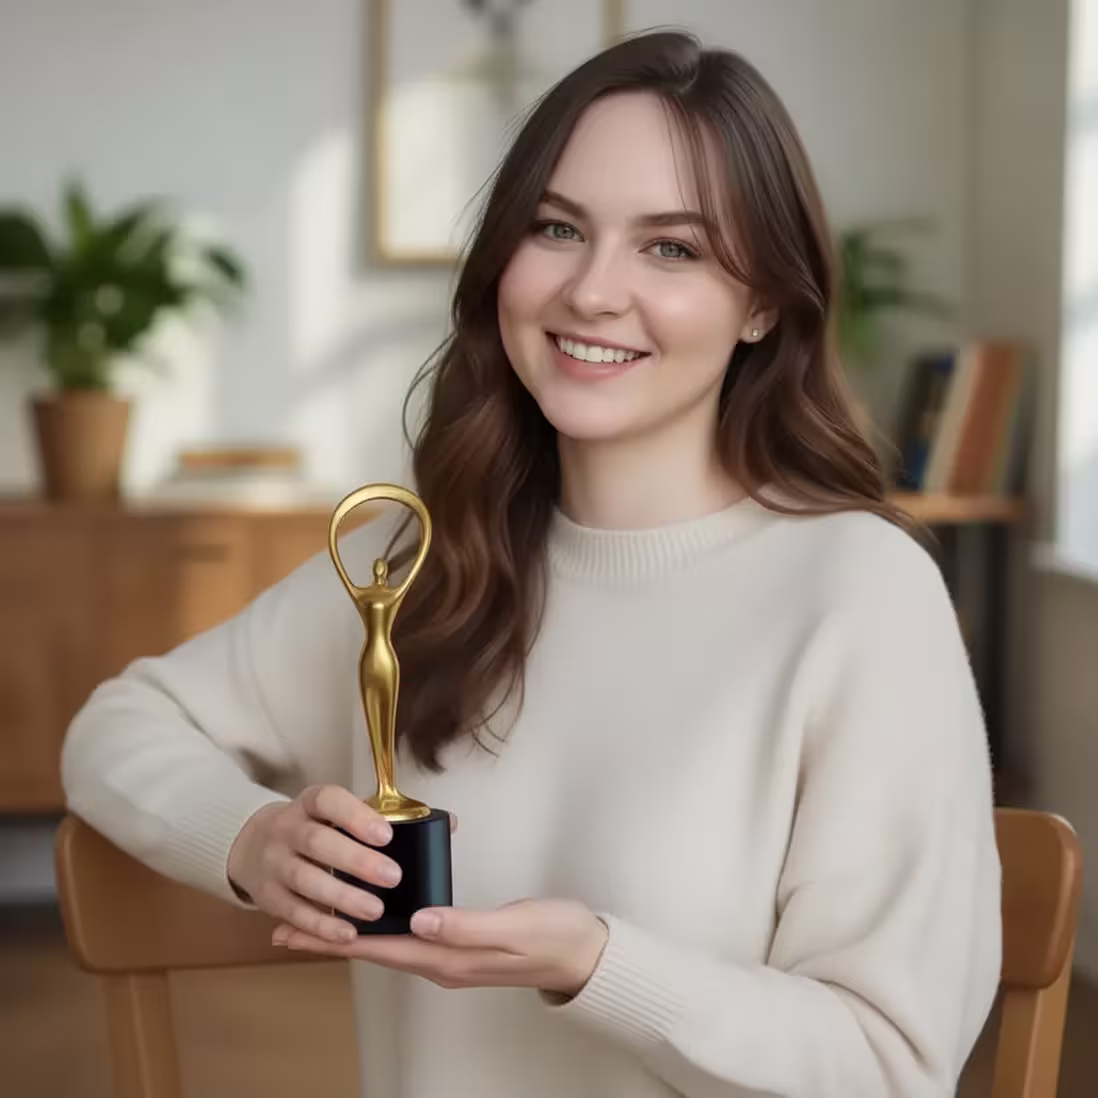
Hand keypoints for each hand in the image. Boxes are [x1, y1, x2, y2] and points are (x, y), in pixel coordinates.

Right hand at [226, 784, 403, 944]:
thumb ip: (370, 820)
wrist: (251, 845)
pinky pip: (294, 912)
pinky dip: (321, 926)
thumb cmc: (310, 828)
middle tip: (393, 876)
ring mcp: (273, 863)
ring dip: (342, 897)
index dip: (356, 816)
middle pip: (318, 842)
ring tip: (375, 910)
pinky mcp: (268, 897)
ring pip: (305, 879)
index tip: (386, 835)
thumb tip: (433, 829)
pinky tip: (348, 933)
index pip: (327, 801)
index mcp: (308, 803)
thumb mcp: (331, 812)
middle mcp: (286, 829)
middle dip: (357, 860)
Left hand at [271, 897, 609, 997]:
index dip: (335, 939)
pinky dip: (383, 925)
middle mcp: (444, 961)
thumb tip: (418, 921)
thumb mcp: (512, 926)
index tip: (295, 931)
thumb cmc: (553, 936)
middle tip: (285, 927)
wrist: (585, 953)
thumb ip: (465, 925)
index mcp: (449, 957)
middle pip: (375, 949)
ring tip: (318, 918)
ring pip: (389, 944)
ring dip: (352, 932)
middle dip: (330, 938)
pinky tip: (378, 912)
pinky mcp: (463, 942)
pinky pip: (409, 936)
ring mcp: (453, 954)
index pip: (380, 949)